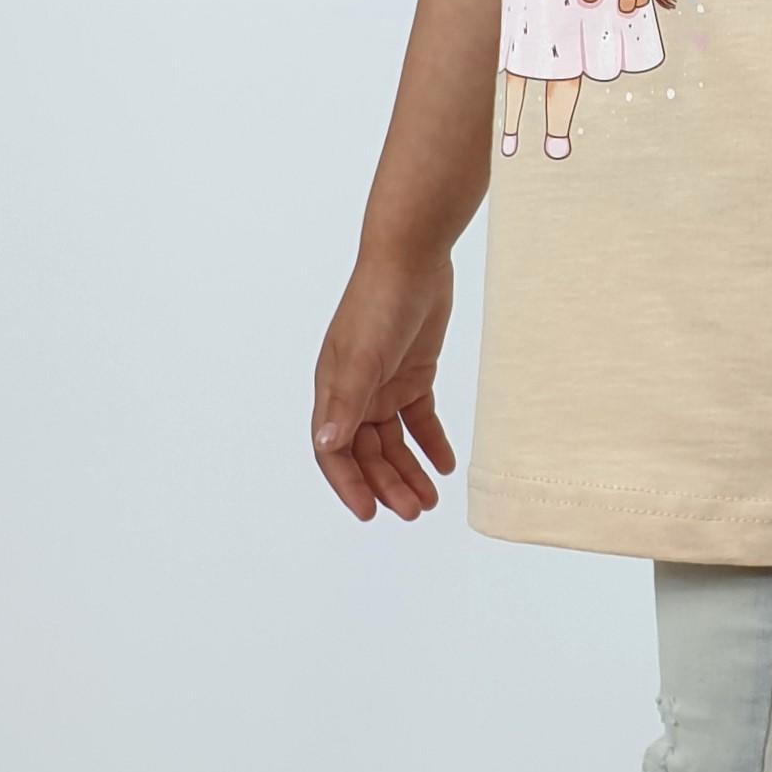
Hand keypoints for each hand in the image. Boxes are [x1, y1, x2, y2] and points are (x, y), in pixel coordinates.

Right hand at [312, 249, 456, 521]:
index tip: (371, 513)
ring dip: (409, 472)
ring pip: (394, 443)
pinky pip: (420, 420)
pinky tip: (445, 466)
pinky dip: (431, 443)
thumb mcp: (363, 357)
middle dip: (388, 485)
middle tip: (415, 511)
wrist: (412, 258)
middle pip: (367, 453)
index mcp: (333, 390)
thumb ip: (347, 404)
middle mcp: (355, 393)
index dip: (350, 484)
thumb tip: (326, 445)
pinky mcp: (414, 375)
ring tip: (431, 500)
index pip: (334, 451)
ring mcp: (384, 384)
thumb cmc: (379, 302)